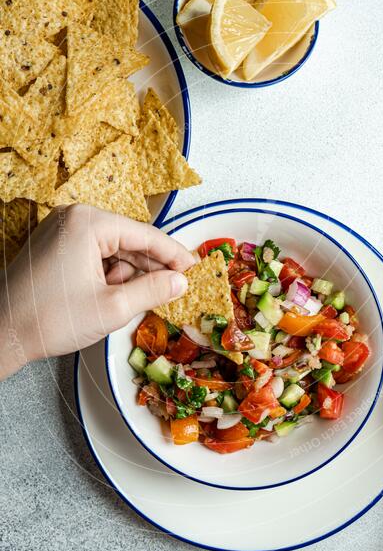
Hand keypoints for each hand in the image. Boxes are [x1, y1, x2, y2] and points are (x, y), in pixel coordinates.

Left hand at [0, 204, 194, 377]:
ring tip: (136, 301)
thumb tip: (180, 282)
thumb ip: (153, 290)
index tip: (196, 268)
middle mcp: (75, 218)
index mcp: (89, 223)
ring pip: (114, 250)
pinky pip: (95, 255)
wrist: (2, 333)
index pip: (146, 235)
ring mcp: (63, 230)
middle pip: (130, 240)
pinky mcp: (56, 246)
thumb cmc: (48, 318)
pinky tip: (115, 297)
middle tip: (177, 288)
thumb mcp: (113, 307)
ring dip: (129, 275)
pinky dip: (109, 275)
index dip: (175, 255)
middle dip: (151, 268)